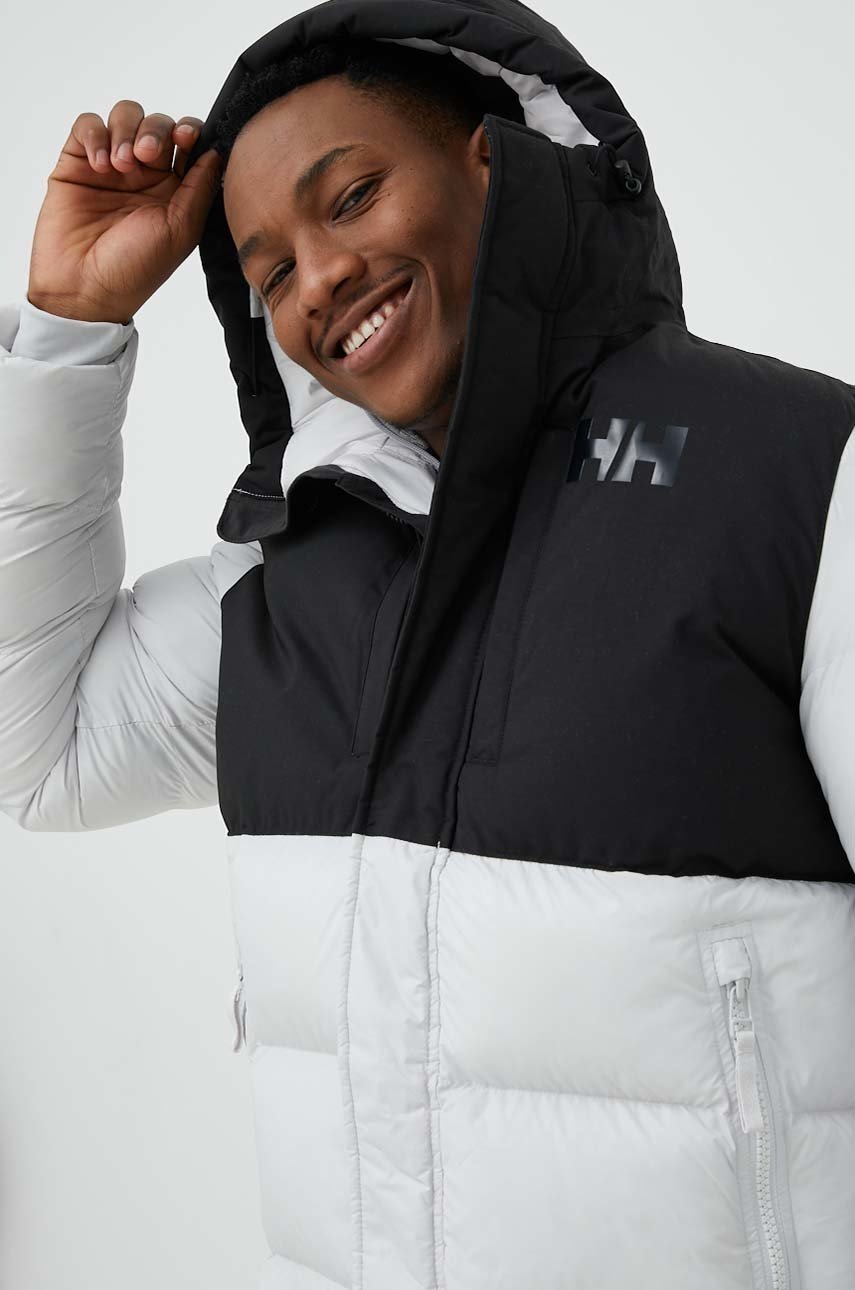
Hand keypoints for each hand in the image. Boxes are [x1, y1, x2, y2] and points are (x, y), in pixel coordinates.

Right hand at [26, 100, 221, 323]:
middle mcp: (144, 174)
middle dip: (155, 131)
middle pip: (157, 124)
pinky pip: (87, 125)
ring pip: (124, 116)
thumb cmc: (135, 269)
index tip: (187, 139)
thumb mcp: (181, 231)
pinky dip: (95, 135)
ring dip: (126, 131)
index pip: (188, 142)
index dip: (190, 131)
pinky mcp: (77, 163)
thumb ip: (200, 188)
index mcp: (174, 190)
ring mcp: (110, 166)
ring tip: (120, 166)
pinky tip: (100, 165)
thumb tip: (217, 151)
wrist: (84, 288)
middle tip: (146, 155)